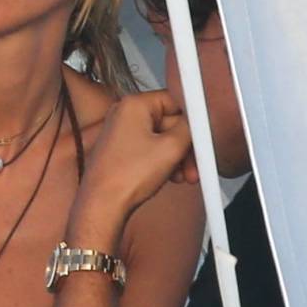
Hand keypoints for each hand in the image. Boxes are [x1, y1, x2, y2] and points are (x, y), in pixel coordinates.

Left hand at [73, 92, 194, 234]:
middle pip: (169, 122)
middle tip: (196, 161)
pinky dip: (163, 163)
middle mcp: (123, 116)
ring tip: (185, 175)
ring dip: (177, 158)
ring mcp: (119, 134)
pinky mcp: (120, 152)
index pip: (175, 99)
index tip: (203, 132)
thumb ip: (190, 127)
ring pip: (161, 140)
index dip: (193, 118)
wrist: (103, 206)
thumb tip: (198, 120)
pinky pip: (149, 150)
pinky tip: (172, 177)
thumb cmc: (124, 179)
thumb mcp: (172, 148)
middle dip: (186, 146)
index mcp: (133, 105)